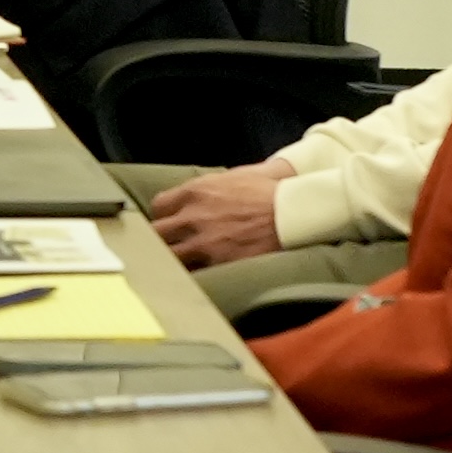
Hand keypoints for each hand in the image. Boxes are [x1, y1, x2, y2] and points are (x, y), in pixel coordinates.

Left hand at [147, 160, 293, 267]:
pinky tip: (200, 278)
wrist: (295, 212)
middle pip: (156, 234)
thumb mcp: (238, 174)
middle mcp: (192, 216)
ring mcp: (203, 242)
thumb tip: (212, 184)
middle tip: (171, 248)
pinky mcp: (219, 263)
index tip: (171, 225)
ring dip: (174, 262)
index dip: (164, 218)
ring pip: (170, 258)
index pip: (158, 207)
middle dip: (161, 241)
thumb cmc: (272, 191)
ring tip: (180, 267)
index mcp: (195, 192)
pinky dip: (195, 277)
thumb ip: (215, 183)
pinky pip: (195, 274)